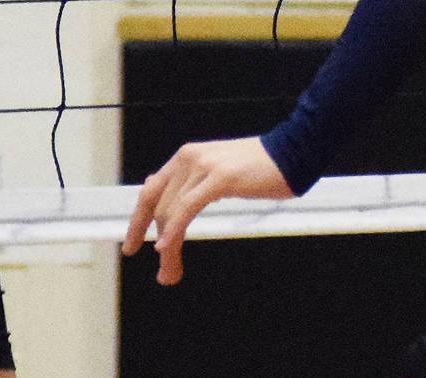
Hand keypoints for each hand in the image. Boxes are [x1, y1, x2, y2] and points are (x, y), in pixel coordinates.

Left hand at [122, 136, 291, 285]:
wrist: (293, 152)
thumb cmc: (261, 167)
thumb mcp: (218, 174)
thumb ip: (194, 186)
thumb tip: (173, 210)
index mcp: (186, 157)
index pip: (151, 190)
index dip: (137, 221)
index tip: (132, 244)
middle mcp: (189, 157)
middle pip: (158, 206)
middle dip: (155, 242)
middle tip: (165, 273)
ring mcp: (203, 165)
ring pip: (170, 212)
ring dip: (167, 248)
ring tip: (171, 273)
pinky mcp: (219, 177)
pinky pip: (186, 208)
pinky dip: (173, 230)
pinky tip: (167, 248)